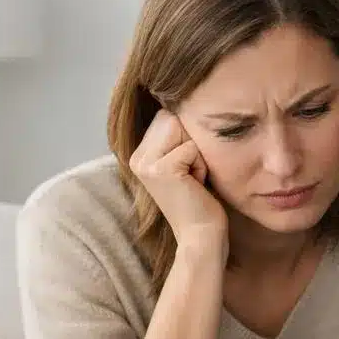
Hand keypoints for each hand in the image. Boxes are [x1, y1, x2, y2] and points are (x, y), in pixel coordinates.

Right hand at [129, 109, 225, 251]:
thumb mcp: (182, 164)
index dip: (186, 138)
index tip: (186, 169)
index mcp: (139, 155)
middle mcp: (136, 157)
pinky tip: (196, 186)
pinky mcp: (161, 169)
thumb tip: (181, 102)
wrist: (201, 237)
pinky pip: (192, 147)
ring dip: (197, 154)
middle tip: (190, 175)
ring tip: (192, 179)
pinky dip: (202, 166)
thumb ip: (174, 139)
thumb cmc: (199, 201)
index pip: (166, 117)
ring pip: (182, 129)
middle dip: (191, 144)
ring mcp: (145, 163)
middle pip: (172, 119)